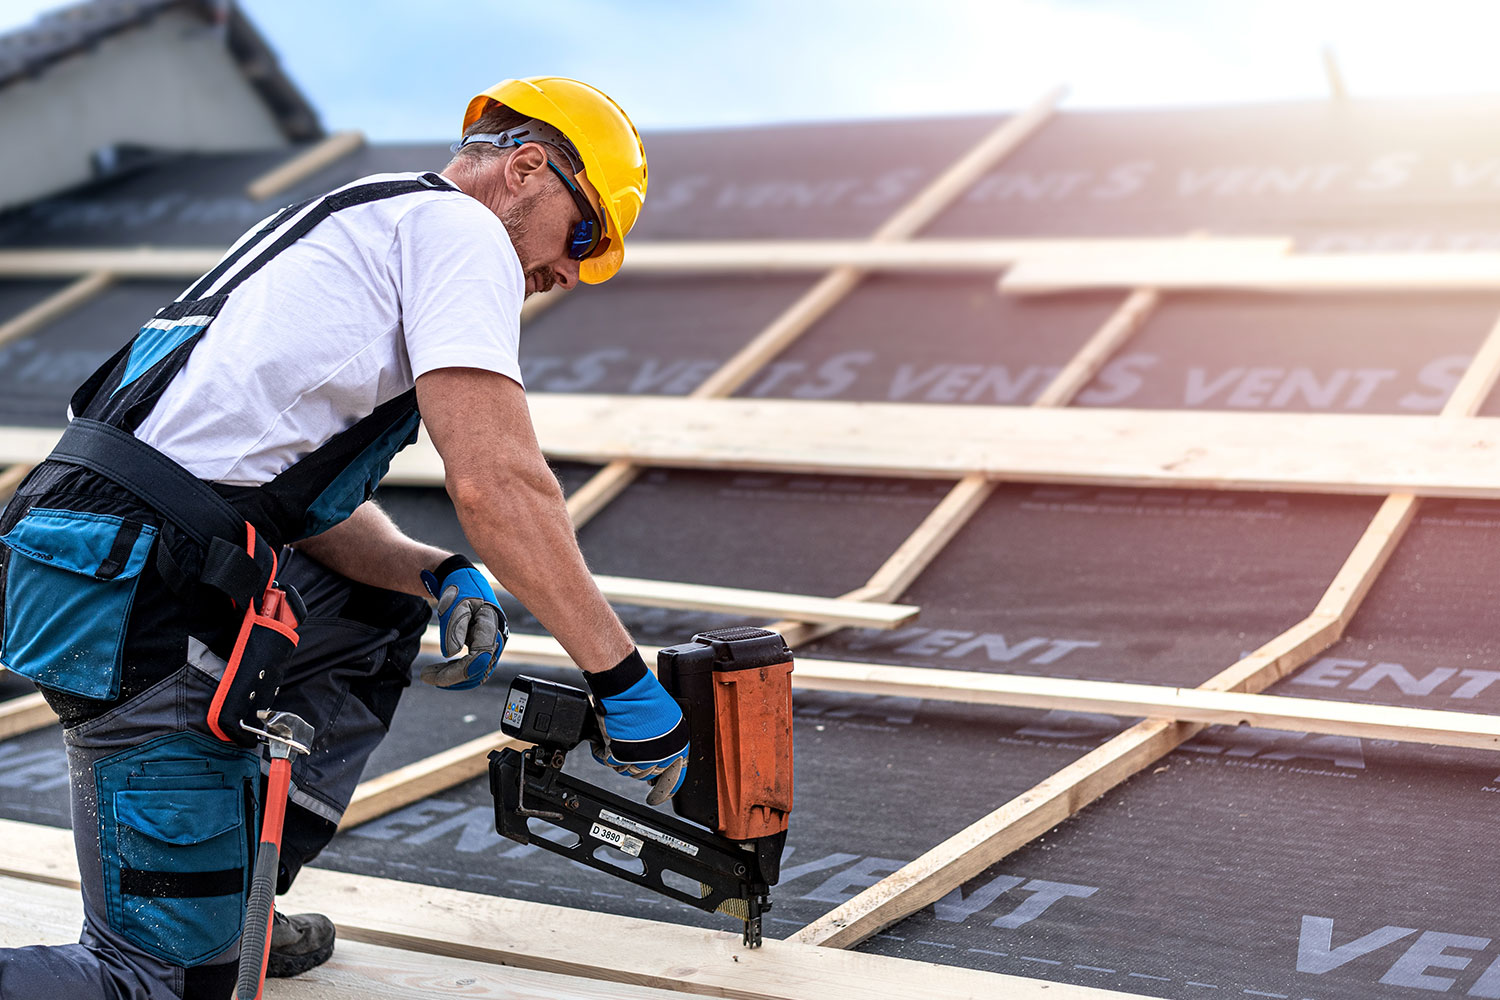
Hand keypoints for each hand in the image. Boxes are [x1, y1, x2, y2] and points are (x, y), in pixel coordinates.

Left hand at [419, 554, 506, 689]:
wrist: (465, 580)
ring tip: (430, 673)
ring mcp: (491, 643)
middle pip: (479, 669)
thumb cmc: (461, 590)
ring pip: (476, 671)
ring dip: (454, 676)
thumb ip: (454, 630)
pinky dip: (457, 670)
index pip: (479, 658)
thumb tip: (450, 655)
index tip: (435, 677)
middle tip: (426, 676)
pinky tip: (441, 668)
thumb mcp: (455, 607)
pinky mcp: (483, 645)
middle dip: (452, 678)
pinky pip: (473, 665)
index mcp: (491, 626)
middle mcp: (496, 638)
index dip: (458, 672)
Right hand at [583, 649, 689, 805]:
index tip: (659, 796)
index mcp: (676, 751)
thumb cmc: (650, 700)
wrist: (629, 692)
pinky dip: (607, 754)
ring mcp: (638, 760)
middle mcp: (658, 759)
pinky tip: (610, 741)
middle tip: (635, 748)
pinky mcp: (618, 757)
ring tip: (624, 739)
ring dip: (625, 759)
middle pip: (648, 774)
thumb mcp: (672, 720)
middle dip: (641, 764)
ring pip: (629, 771)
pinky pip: (611, 764)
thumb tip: (670, 755)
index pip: (674, 779)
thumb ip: (672, 742)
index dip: (666, 788)